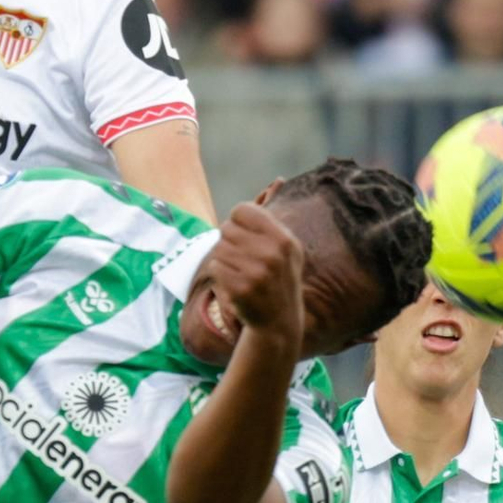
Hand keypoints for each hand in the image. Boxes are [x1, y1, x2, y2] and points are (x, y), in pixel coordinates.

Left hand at [211, 198, 304, 350]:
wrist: (278, 322)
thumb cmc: (278, 279)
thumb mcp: (287, 248)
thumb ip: (274, 220)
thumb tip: (277, 181)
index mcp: (284, 239)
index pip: (243, 209)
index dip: (237, 220)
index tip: (242, 234)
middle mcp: (272, 253)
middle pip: (227, 227)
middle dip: (228, 240)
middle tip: (240, 257)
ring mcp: (256, 272)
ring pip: (219, 246)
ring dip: (224, 258)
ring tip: (240, 272)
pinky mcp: (240, 288)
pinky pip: (215, 266)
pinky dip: (220, 274)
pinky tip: (234, 284)